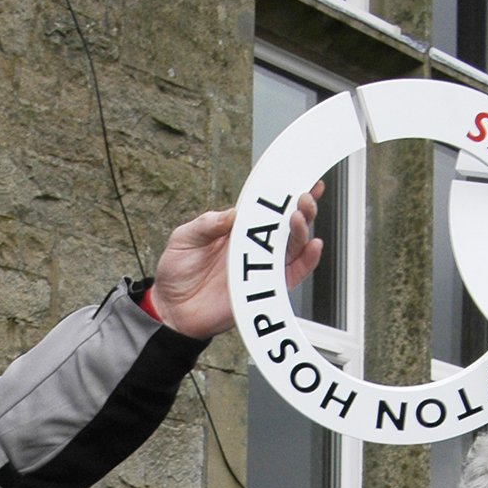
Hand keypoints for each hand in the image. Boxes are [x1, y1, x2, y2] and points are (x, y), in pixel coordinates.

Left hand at [147, 182, 324, 338]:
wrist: (174, 310)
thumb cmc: (177, 273)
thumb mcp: (184, 238)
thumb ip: (208, 224)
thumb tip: (235, 213)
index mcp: (236, 230)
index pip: (264, 209)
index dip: (282, 194)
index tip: (298, 177)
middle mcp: (254, 248)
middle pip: (286, 225)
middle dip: (299, 207)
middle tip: (303, 196)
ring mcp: (262, 268)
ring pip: (293, 246)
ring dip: (302, 229)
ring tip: (301, 215)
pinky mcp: (266, 289)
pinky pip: (293, 274)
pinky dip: (307, 261)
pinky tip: (313, 246)